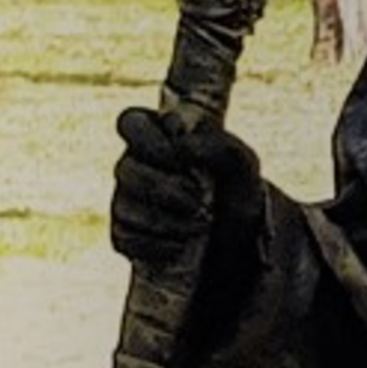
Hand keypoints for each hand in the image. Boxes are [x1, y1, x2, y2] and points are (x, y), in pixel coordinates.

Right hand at [110, 106, 264, 271]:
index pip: (131, 122)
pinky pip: (125, 237)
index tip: (183, 158)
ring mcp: (126, 199)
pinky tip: (182, 245)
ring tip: (202, 224)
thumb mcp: (242, 166)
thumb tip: (182, 144)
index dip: (151, 140)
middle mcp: (135, 164)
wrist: (239, 236)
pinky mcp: (125, 232)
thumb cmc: (236, 189)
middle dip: (166, 189)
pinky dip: (156, 244)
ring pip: (124, 206)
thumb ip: (219, 146)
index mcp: (160, 136)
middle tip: (203, 201)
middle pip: (125, 169)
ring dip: (166, 219)